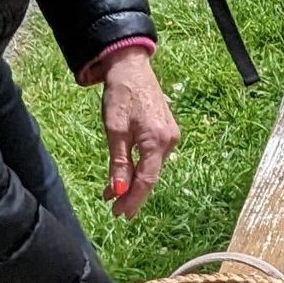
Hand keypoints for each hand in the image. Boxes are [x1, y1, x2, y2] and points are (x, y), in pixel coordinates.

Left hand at [97, 48, 179, 218]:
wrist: (132, 67)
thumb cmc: (121, 94)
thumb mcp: (114, 129)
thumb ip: (118, 162)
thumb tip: (118, 190)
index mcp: (157, 141)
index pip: (146, 179)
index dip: (133, 199)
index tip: (120, 214)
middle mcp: (169, 141)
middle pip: (151, 175)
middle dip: (132, 192)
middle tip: (114, 208)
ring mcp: (170, 136)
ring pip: (151, 166)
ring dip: (133, 180)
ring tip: (113, 193)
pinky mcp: (167, 131)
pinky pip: (153, 156)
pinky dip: (139, 166)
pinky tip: (126, 172)